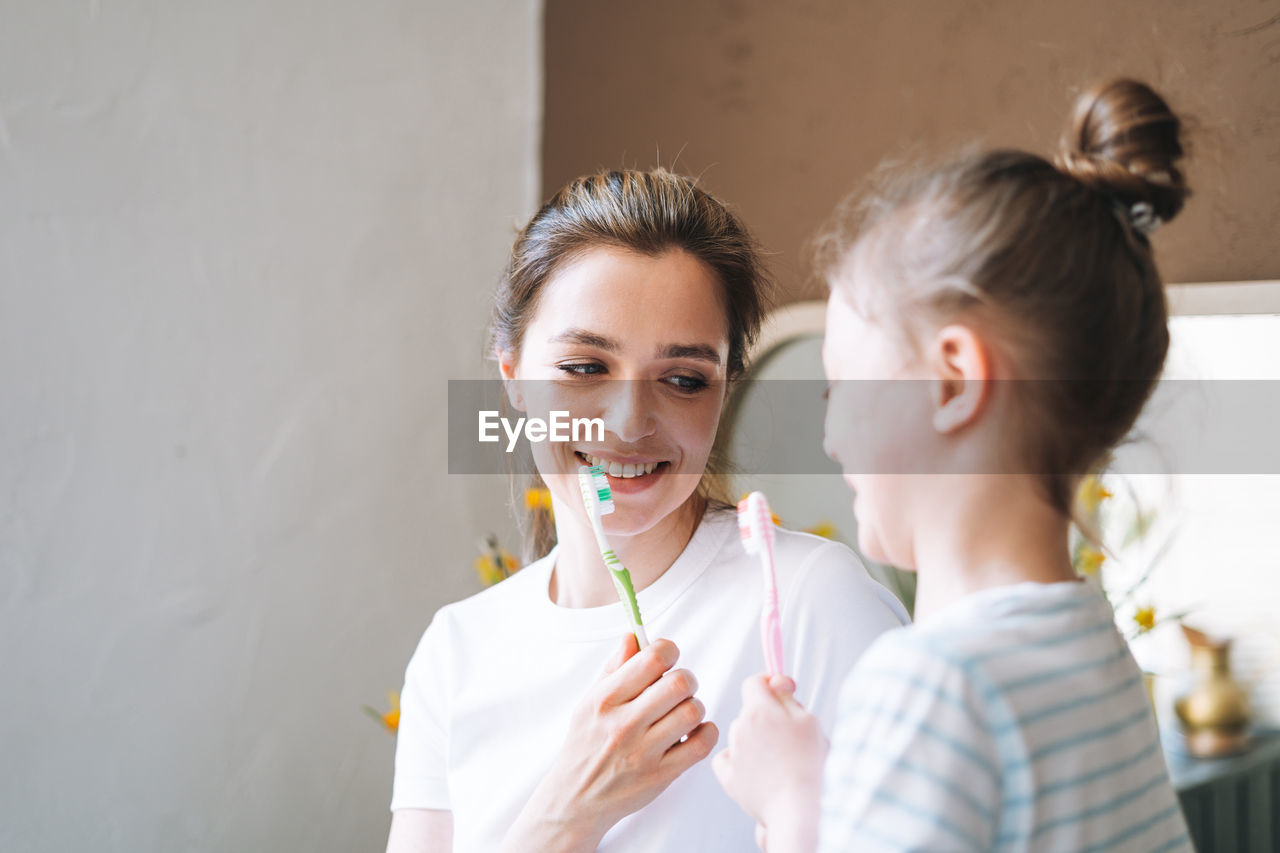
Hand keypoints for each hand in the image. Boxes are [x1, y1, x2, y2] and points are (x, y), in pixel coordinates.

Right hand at [504, 635, 718, 851]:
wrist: (576, 798)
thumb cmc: (586, 744)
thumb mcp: (589, 701)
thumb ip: (614, 667)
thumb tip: (633, 636)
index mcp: (606, 699)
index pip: (652, 657)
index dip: (668, 650)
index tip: (667, 659)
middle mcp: (625, 723)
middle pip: (679, 683)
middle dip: (686, 678)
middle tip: (679, 687)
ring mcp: (644, 752)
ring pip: (693, 711)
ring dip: (694, 706)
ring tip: (682, 712)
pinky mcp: (661, 775)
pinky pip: (701, 744)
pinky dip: (705, 732)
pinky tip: (693, 732)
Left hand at [713, 675, 826, 852]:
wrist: (797, 808)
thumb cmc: (809, 764)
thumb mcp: (809, 721)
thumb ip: (787, 696)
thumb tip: (774, 681)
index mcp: (760, 710)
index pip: (753, 682)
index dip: (767, 684)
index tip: (779, 694)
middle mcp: (740, 728)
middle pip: (749, 711)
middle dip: (766, 718)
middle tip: (789, 738)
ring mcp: (732, 752)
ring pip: (740, 735)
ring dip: (754, 741)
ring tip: (778, 761)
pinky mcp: (727, 776)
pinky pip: (727, 758)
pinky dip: (738, 762)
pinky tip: (757, 771)